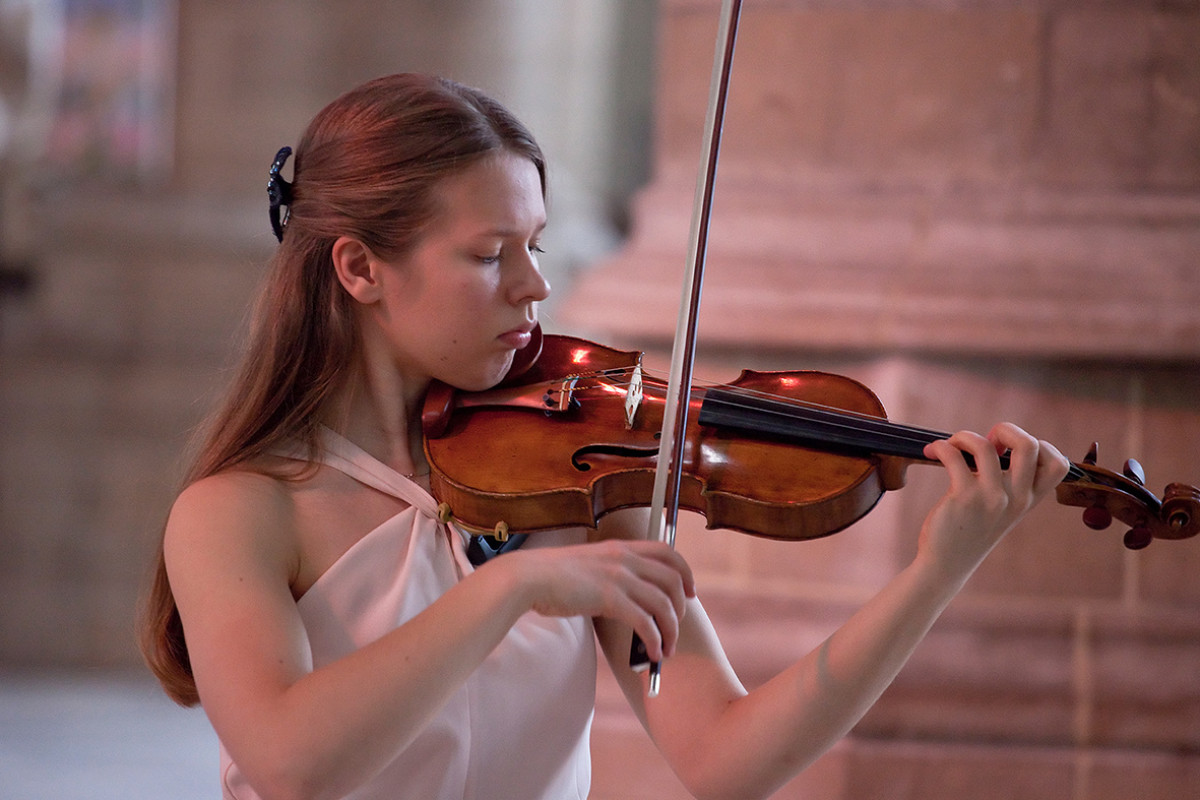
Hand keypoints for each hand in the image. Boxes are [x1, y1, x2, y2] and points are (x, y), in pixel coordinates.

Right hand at [493, 539, 695, 661]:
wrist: (528, 578)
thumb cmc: (552, 576)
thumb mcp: (588, 564)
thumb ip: (609, 572)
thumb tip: (624, 596)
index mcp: (620, 548)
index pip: (667, 552)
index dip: (685, 572)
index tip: (690, 591)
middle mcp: (624, 558)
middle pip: (673, 579)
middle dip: (681, 606)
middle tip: (676, 626)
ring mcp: (618, 577)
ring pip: (663, 604)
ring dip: (671, 631)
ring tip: (666, 650)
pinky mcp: (610, 598)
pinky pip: (645, 622)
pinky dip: (655, 640)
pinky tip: (652, 653)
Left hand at [918, 422, 1068, 579]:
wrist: (947, 563)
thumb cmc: (971, 529)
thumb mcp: (1003, 508)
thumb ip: (1011, 482)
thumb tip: (996, 441)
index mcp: (1030, 499)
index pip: (1059, 464)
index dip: (1039, 445)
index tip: (1011, 452)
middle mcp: (1016, 498)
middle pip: (1030, 445)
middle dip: (1006, 430)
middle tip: (986, 443)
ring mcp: (991, 498)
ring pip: (985, 446)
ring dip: (964, 436)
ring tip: (951, 445)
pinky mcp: (963, 498)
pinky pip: (953, 456)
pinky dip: (941, 447)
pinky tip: (933, 452)